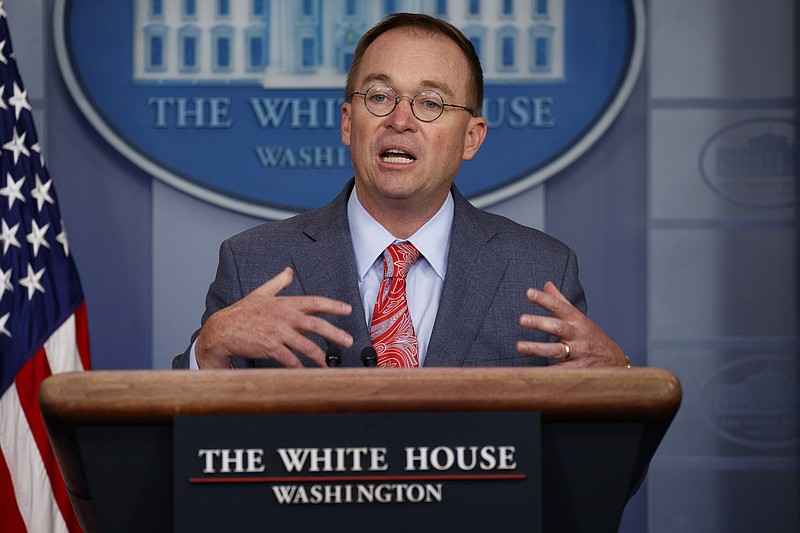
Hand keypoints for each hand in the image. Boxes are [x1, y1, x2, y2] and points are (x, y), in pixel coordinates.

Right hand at [195, 267, 353, 367]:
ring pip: (306, 345)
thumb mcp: (260, 293)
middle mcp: (284, 317)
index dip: (333, 306)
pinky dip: (300, 366)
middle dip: (335, 333)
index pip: (315, 302)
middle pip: (316, 325)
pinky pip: (290, 359)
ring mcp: (277, 333)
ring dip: (321, 356)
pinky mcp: (270, 348)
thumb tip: (289, 271)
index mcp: (285, 303)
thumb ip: (278, 282)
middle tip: (349, 341)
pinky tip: (307, 371)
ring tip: (330, 363)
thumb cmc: (241, 313)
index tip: (348, 309)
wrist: (222, 331)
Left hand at [516, 281, 628, 366]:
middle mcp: (577, 335)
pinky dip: (546, 372)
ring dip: (537, 348)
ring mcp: (577, 354)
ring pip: (556, 351)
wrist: (614, 361)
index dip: (544, 299)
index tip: (529, 292)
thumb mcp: (578, 317)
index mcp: (577, 320)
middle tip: (521, 319)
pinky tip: (529, 373)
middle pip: (557, 327)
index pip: (559, 307)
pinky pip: (559, 372)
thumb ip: (561, 301)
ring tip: (519, 346)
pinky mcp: (576, 371)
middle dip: (540, 323)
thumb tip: (546, 284)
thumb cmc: (590, 336)